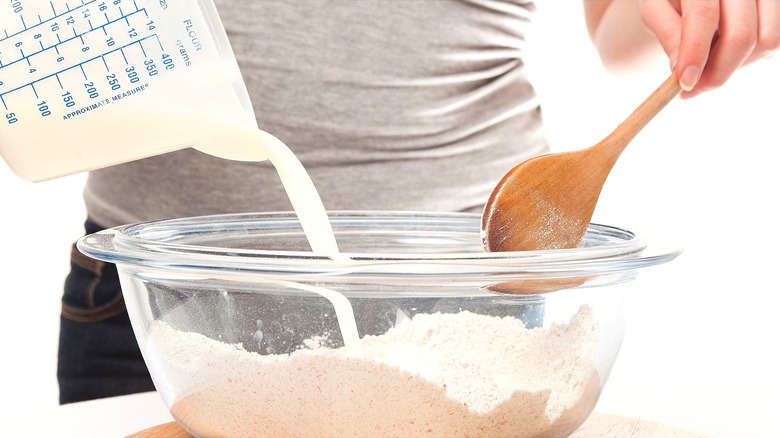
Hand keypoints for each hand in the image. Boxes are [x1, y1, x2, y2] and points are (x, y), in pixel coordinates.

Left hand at [640, 0, 779, 97]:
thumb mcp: (657, 10)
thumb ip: (668, 34)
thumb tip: (680, 69)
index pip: (703, 14)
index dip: (695, 51)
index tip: (685, 82)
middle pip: (740, 34)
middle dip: (717, 72)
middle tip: (694, 88)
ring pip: (764, 41)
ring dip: (735, 66)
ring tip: (708, 66)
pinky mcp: (776, 7)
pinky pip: (772, 41)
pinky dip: (749, 57)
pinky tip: (724, 53)